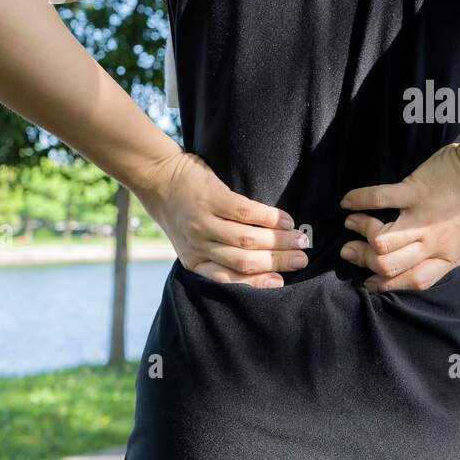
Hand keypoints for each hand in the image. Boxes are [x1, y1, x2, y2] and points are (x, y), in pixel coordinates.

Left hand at [137, 150, 307, 284]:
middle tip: (302, 260)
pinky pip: (245, 212)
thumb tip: (262, 264)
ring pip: (247, 239)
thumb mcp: (190, 241)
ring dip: (278, 241)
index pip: (228, 279)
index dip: (257, 282)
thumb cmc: (182, 211)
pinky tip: (285, 220)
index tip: (281, 282)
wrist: (158, 177)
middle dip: (277, 262)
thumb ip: (216, 253)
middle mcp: (198, 245)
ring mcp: (204, 222)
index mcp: (194, 261)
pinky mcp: (211, 198)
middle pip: (244, 260)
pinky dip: (269, 217)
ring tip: (300, 239)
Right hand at [339, 143, 459, 291]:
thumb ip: (452, 250)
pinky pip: (379, 199)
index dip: (386, 285)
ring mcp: (424, 218)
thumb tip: (443, 256)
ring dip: (361, 232)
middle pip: (389, 265)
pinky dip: (358, 201)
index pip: (413, 281)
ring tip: (352, 223)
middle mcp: (434, 243)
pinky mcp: (416, 191)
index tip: (369, 281)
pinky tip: (347, 201)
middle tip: (350, 250)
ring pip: (382, 241)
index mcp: (448, 257)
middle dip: (364, 261)